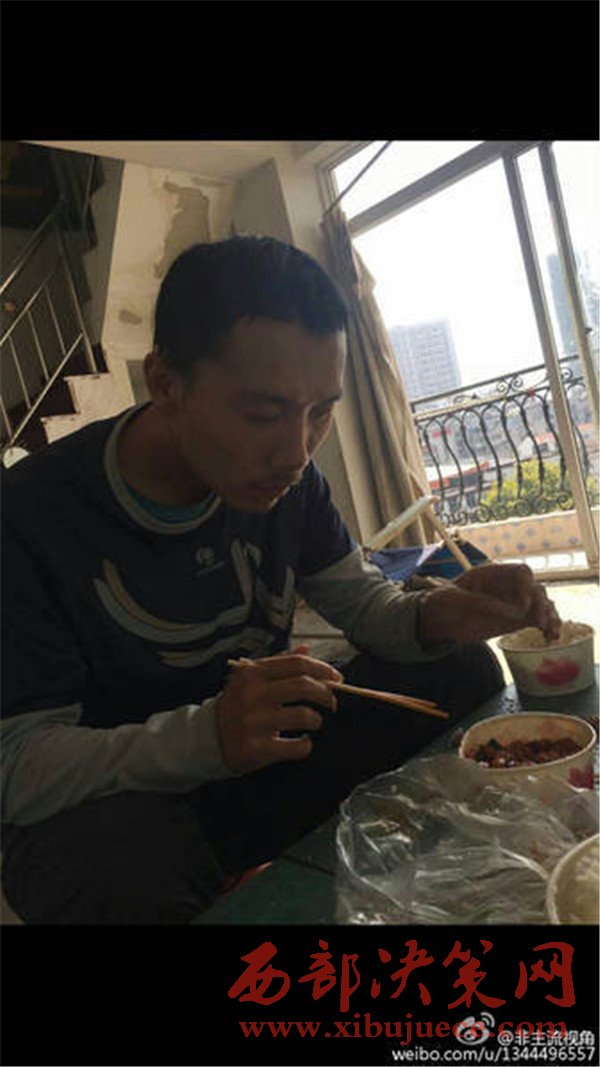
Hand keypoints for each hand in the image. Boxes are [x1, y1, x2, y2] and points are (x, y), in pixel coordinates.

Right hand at [215, 648, 341, 773]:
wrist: (206, 737)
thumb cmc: (237, 703)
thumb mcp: (251, 678)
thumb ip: (279, 663)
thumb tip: (307, 649)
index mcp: (252, 674)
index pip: (296, 664)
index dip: (322, 669)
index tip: (336, 677)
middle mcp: (252, 696)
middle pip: (304, 687)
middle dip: (325, 694)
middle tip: (331, 702)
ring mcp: (253, 723)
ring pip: (304, 716)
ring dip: (316, 720)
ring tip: (313, 722)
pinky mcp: (257, 749)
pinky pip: (296, 747)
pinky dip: (306, 745)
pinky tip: (302, 742)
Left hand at [418, 563, 560, 646]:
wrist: (438, 618)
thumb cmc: (443, 601)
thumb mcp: (454, 599)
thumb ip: (481, 603)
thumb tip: (510, 612)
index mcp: (493, 574)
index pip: (521, 573)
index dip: (526, 587)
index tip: (523, 605)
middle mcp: (508, 586)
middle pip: (535, 588)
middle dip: (541, 603)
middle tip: (540, 621)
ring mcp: (513, 603)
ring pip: (541, 604)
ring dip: (550, 615)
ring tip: (551, 630)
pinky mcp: (516, 619)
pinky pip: (537, 619)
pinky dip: (547, 626)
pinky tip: (551, 636)